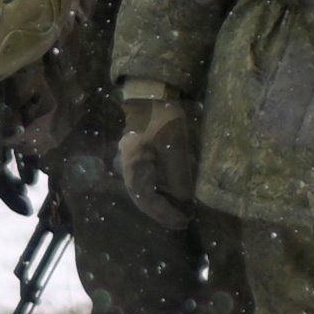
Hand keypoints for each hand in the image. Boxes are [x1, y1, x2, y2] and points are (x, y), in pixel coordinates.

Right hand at [119, 91, 200, 224]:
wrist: (150, 92)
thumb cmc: (163, 120)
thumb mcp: (175, 149)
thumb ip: (179, 178)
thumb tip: (183, 200)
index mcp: (135, 168)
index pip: (148, 201)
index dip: (166, 214)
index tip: (184, 221)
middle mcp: (129, 167)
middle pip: (143, 198)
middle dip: (162, 211)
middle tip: (182, 219)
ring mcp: (132, 159)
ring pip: (145, 188)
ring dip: (161, 200)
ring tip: (180, 208)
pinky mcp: (140, 152)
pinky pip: (148, 177)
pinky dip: (160, 187)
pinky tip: (172, 189)